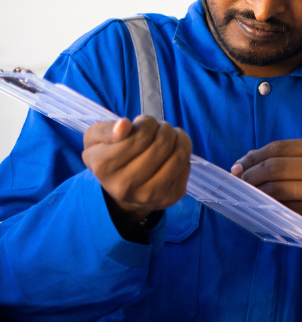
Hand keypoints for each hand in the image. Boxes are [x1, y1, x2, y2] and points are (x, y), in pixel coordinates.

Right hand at [83, 116, 191, 235]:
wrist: (121, 190)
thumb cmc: (109, 156)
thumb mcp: (95, 139)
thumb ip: (106, 129)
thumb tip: (124, 125)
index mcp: (104, 167)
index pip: (141, 135)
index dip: (147, 123)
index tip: (142, 124)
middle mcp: (125, 186)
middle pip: (162, 143)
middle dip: (164, 128)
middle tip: (158, 129)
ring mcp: (148, 196)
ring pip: (179, 155)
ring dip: (178, 137)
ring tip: (169, 136)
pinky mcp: (169, 198)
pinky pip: (186, 166)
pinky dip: (182, 153)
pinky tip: (171, 153)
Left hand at [231, 139, 301, 253]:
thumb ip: (285, 159)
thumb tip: (244, 161)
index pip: (279, 148)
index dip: (253, 156)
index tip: (237, 165)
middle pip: (275, 166)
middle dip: (250, 174)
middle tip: (237, 181)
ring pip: (276, 187)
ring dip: (255, 191)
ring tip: (246, 194)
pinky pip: (283, 206)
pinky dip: (267, 206)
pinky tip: (260, 206)